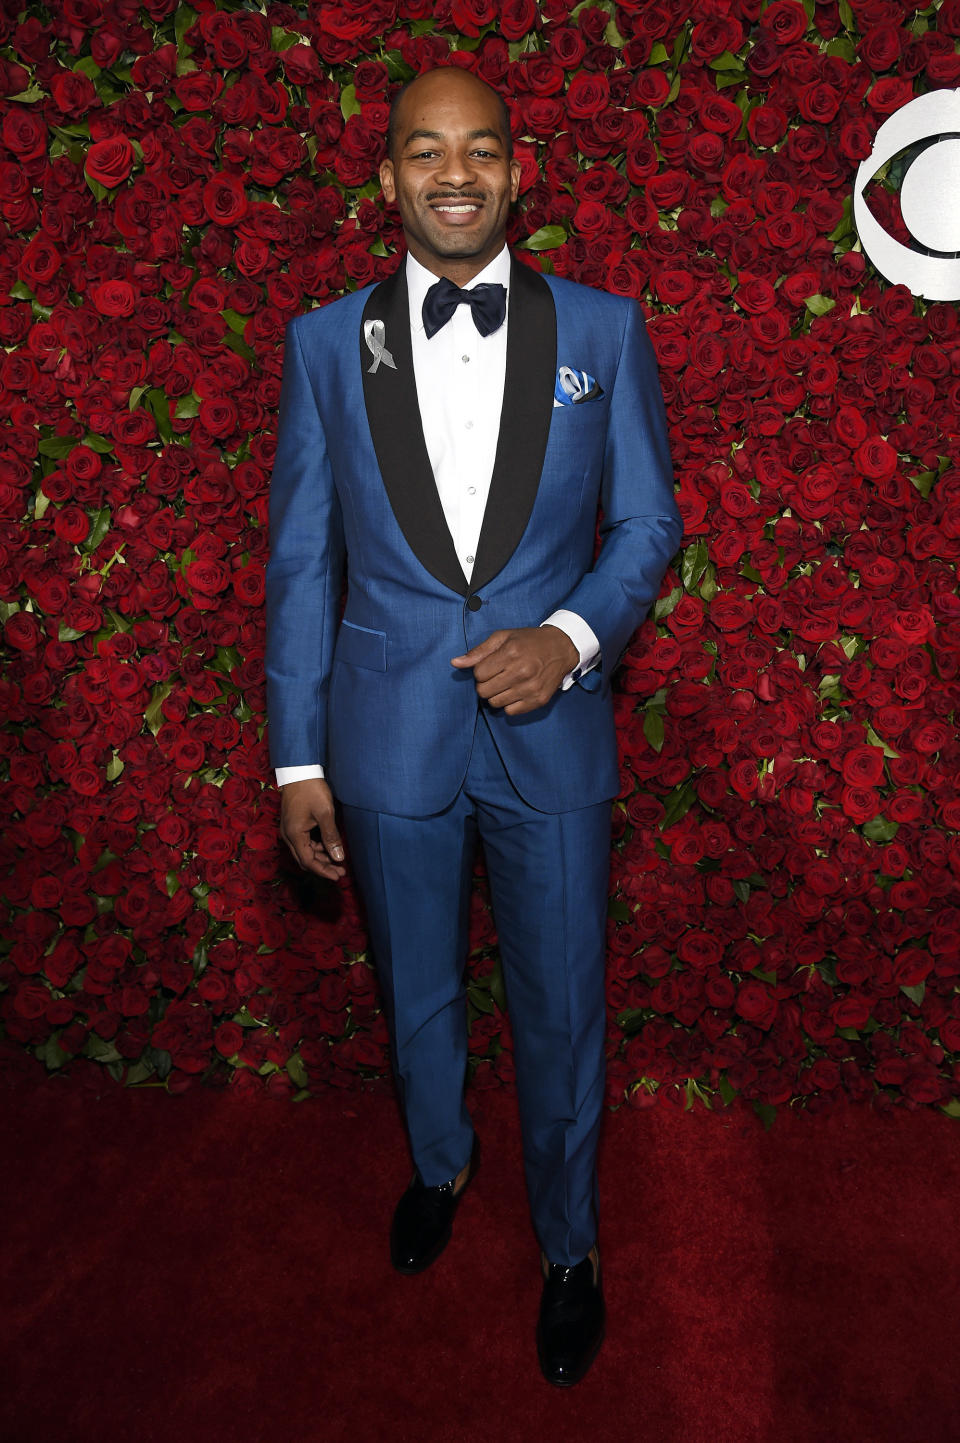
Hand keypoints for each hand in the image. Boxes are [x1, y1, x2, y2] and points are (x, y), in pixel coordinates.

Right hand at [278, 778, 345, 880]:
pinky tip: (328, 847)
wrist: (299, 771)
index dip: (324, 871)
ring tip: (337, 860)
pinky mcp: (292, 824)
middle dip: (322, 867)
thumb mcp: (325, 814)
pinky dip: (315, 848)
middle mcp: (288, 835)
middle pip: (304, 860)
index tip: (338, 876)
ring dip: (320, 858)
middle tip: (340, 872)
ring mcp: (289, 830)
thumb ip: (331, 837)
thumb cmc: (312, 790)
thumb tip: (338, 857)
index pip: (308, 862)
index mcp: (294, 834)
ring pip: (304, 852)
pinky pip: (303, 843)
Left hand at [451, 626, 577, 714]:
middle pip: (484, 691)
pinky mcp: (538, 700)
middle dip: (486, 684)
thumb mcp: (503, 638)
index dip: (481, 670)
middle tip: (497, 676)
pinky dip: (509, 704)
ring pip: (495, 703)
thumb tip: (455, 663)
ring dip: (496, 695)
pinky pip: (510, 712)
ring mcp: (531, 688)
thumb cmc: (529, 641)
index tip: (491, 665)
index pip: (478, 674)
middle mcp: (521, 672)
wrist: (562, 648)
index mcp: (511, 653)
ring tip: (507, 683)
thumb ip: (479, 652)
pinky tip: (516, 692)